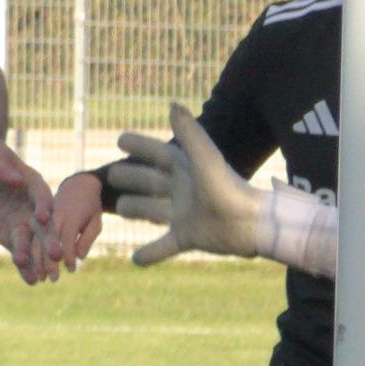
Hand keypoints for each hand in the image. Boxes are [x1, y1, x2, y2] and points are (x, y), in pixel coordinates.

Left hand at [0, 131, 73, 285]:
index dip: (43, 206)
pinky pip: (20, 251)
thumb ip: (1, 163)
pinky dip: (25, 265)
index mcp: (31, 183)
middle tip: (56, 255)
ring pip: (33, 242)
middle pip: (43, 224)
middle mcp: (32, 206)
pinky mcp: (10, 234)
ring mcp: (22, 222)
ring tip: (38, 275)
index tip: (44, 218)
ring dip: (37, 257)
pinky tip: (31, 280)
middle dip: (49, 239)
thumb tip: (15, 179)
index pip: (41, 195)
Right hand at [99, 122, 286, 266]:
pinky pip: (163, 247)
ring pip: (150, 211)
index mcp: (183, 169)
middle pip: (147, 181)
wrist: (253, 225)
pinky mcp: (187, 237)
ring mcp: (182, 214)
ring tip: (120, 210)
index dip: (138, 145)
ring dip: (135, 210)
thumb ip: (190, 133)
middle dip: (130, 177)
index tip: (120, 140)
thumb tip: (173, 104)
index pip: (155, 152)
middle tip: (111, 176)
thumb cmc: (228, 189)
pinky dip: (150, 254)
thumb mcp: (206, 158)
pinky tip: (136, 261)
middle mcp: (180, 190)